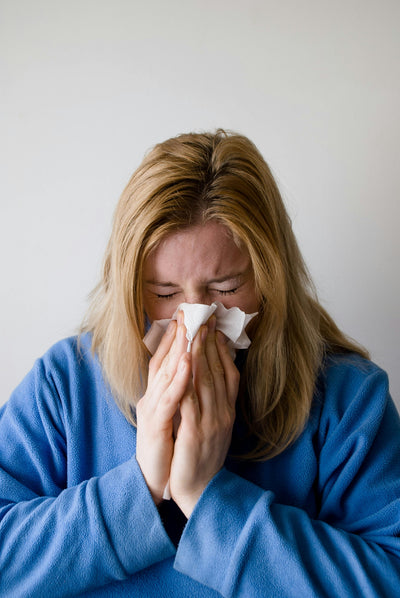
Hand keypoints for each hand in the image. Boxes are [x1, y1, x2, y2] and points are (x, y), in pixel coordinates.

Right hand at [136, 314, 190, 503]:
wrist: (156, 481)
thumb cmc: (168, 448)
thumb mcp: (175, 416)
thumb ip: (180, 394)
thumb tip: (192, 372)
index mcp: (158, 395)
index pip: (164, 359)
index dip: (174, 337)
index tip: (185, 316)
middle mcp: (152, 398)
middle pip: (164, 360)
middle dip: (178, 335)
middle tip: (188, 310)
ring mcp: (152, 410)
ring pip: (166, 373)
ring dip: (178, 349)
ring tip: (189, 327)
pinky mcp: (155, 424)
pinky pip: (170, 398)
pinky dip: (179, 378)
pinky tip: (187, 362)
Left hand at [169, 316, 239, 516]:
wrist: (201, 492)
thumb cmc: (204, 457)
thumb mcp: (215, 425)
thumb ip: (214, 401)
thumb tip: (211, 374)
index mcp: (227, 410)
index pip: (227, 372)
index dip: (220, 347)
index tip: (212, 325)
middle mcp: (223, 412)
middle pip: (216, 370)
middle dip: (208, 341)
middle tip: (202, 315)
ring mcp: (212, 422)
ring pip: (205, 380)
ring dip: (198, 352)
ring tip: (193, 328)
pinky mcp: (196, 433)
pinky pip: (191, 400)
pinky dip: (187, 379)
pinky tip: (183, 361)